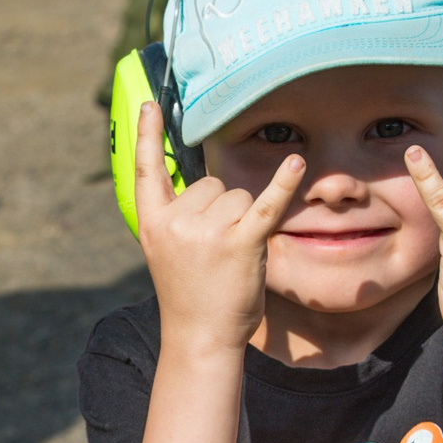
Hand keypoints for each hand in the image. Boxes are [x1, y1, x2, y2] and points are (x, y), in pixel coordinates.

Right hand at [132, 102, 305, 356]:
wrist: (200, 337)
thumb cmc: (190, 295)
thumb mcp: (166, 252)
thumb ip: (178, 219)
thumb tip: (211, 188)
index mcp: (151, 222)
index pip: (146, 169)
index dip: (147, 135)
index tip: (150, 104)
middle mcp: (175, 222)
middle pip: (212, 185)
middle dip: (222, 211)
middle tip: (215, 252)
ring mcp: (207, 232)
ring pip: (237, 196)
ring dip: (243, 221)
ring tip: (231, 257)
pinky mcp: (240, 243)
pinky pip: (265, 204)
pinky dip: (283, 185)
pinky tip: (296, 163)